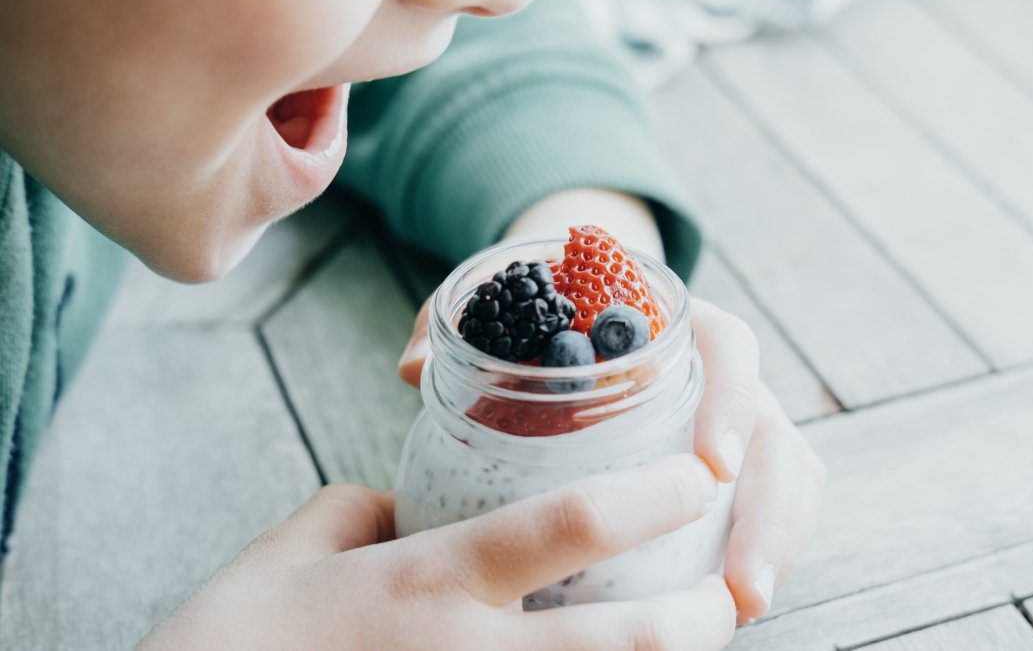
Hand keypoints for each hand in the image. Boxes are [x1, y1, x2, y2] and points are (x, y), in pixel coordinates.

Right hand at [140, 457, 735, 649]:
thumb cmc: (225, 645)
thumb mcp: (285, 555)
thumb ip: (356, 514)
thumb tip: (398, 506)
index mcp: (427, 581)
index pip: (571, 523)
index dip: (653, 495)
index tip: (697, 477)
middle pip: (624, 639)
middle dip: (698, 618)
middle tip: (728, 596)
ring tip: (697, 643)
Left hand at [398, 297, 826, 622]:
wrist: (580, 301)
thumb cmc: (541, 310)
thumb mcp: (500, 299)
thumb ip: (456, 324)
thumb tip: (412, 369)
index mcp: (676, 321)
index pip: (728, 348)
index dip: (729, 403)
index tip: (709, 467)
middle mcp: (717, 371)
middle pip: (772, 432)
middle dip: (768, 512)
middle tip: (740, 586)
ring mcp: (732, 419)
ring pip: (785, 476)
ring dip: (775, 543)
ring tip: (744, 607)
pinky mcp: (733, 464)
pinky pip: (770, 505)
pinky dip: (764, 549)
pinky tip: (733, 603)